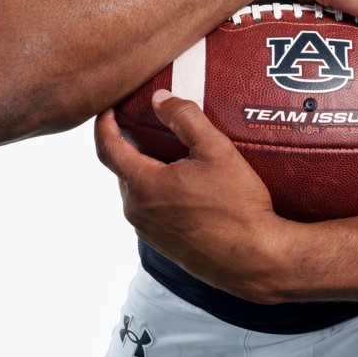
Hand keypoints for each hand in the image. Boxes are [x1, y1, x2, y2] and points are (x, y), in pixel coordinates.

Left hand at [94, 91, 290, 302]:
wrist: (254, 257)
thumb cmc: (237, 204)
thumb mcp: (215, 148)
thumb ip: (184, 117)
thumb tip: (159, 99)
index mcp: (143, 185)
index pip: (107, 148)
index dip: (103, 124)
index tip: (108, 108)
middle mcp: (138, 211)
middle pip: (122, 169)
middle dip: (129, 145)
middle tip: (148, 125)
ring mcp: (148, 231)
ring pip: (137, 190)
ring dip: (146, 169)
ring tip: (171, 153)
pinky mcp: (162, 244)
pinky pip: (150, 209)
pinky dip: (157, 190)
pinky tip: (185, 184)